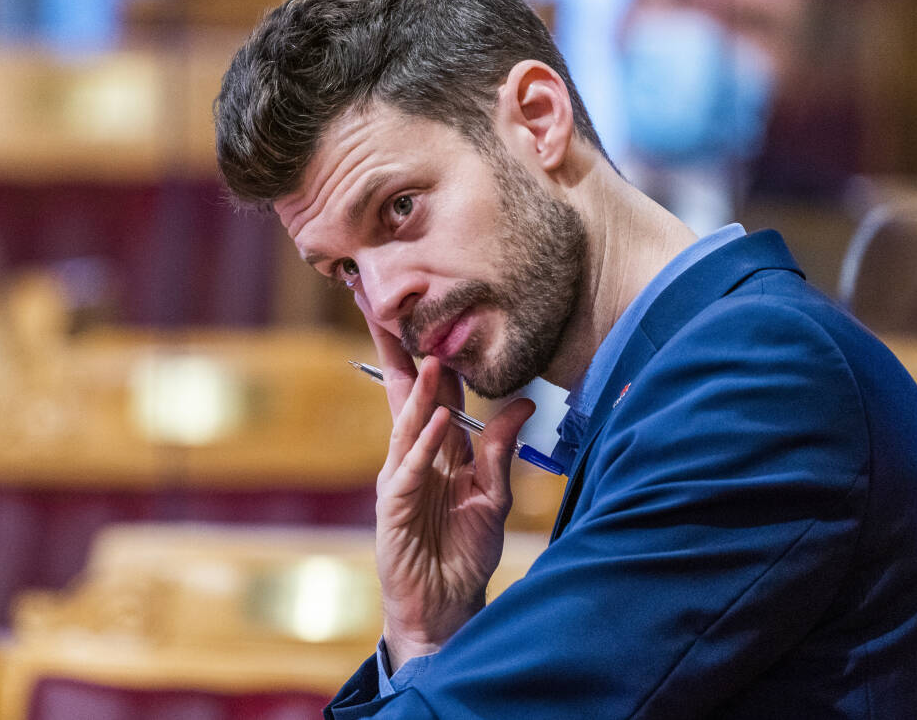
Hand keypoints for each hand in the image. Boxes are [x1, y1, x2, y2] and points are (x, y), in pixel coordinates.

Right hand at [365, 318, 534, 670]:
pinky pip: (411, 466)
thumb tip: (525, 405)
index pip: (433, 396)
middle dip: (399, 357)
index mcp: (439, 453)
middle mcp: (416, 458)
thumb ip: (501, 450)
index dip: (428, 360)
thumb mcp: (494, 495)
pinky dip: (424, 440)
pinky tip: (437, 417)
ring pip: (408, 425)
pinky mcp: (394, 504)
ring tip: (431, 358)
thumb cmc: (465, 552)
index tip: (426, 322)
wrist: (446, 603)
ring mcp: (402, 479)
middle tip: (391, 314)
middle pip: (406, 398)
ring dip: (420, 391)